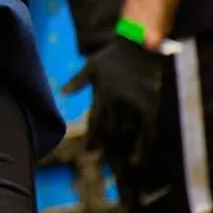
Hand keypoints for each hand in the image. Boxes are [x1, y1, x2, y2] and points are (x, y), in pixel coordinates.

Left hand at [77, 34, 166, 172]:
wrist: (140, 45)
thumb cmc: (112, 56)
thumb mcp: (91, 65)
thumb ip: (77, 81)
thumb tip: (62, 93)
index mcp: (103, 93)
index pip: (95, 122)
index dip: (93, 139)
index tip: (90, 153)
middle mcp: (118, 102)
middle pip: (110, 130)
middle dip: (106, 145)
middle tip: (102, 162)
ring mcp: (135, 104)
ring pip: (127, 132)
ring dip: (123, 148)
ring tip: (122, 166)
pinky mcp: (150, 106)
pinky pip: (149, 130)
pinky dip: (145, 146)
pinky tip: (141, 159)